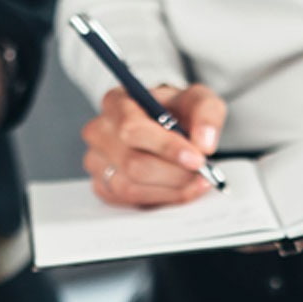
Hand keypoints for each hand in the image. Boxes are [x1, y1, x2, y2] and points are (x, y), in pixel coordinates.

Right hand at [82, 84, 225, 207]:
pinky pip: (130, 201)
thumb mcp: (198, 100)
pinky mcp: (103, 186)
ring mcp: (97, 161)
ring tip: (197, 182)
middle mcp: (100, 131)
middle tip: (203, 174)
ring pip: (131, 187)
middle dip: (174, 174)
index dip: (166, 147)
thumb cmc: (176, 111)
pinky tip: (179, 189)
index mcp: (116, 102)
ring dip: (171, 190)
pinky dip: (161, 199)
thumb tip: (203, 143)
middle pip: (133, 163)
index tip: (197, 159)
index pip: (132, 129)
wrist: (168, 127)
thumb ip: (206, 114)